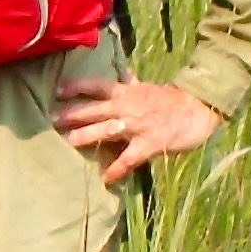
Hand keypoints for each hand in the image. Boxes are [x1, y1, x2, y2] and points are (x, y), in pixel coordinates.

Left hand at [52, 75, 222, 188]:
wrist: (199, 110)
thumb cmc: (172, 100)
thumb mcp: (148, 88)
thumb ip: (132, 83)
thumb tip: (123, 73)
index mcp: (127, 92)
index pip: (96, 85)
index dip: (76, 87)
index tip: (57, 90)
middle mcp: (128, 106)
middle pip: (94, 108)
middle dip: (72, 113)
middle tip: (51, 118)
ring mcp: (138, 125)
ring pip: (106, 130)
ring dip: (86, 136)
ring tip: (68, 142)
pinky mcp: (150, 143)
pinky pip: (129, 158)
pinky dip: (117, 169)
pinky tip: (105, 178)